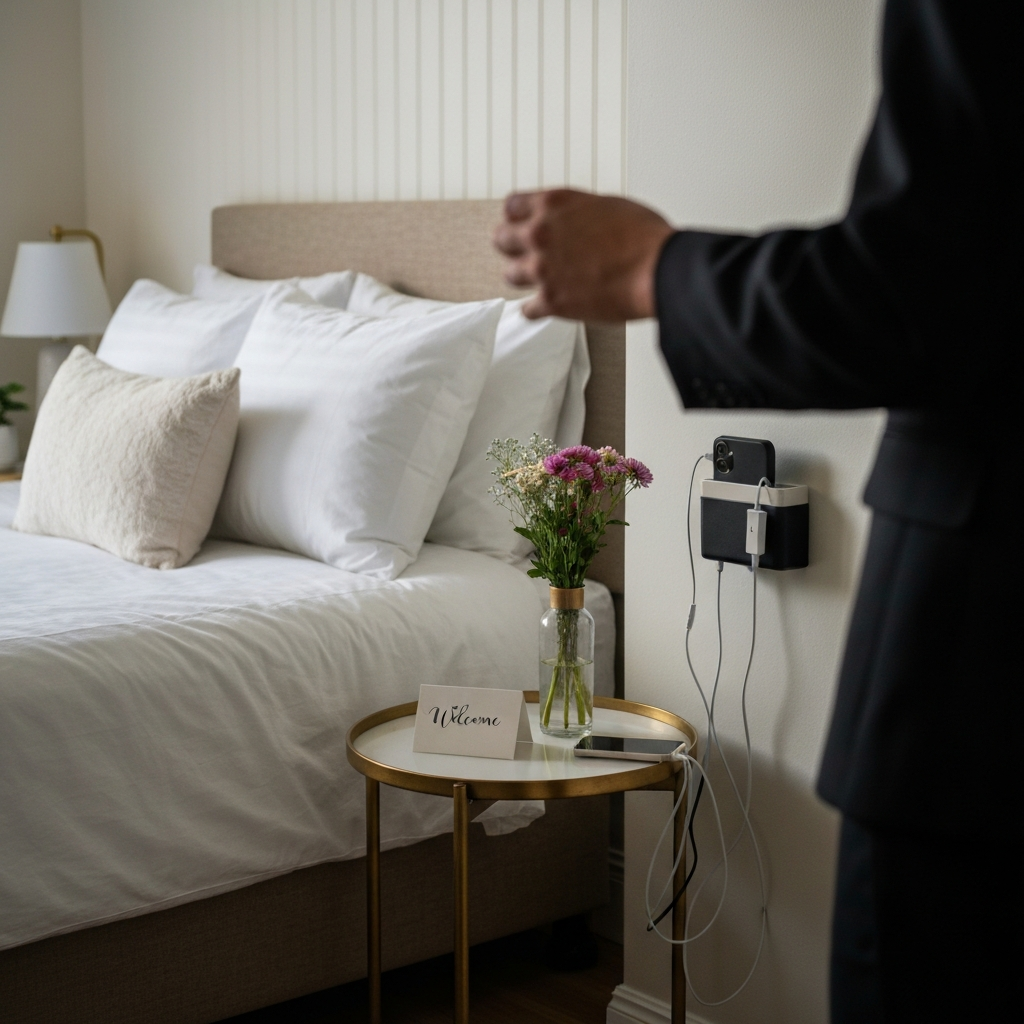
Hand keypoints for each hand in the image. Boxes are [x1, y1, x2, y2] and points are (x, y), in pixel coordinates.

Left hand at [493, 189, 674, 320]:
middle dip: (513, 246)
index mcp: (554, 204)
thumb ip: (578, 213)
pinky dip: (536, 309)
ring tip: (538, 280)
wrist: (657, 270)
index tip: (519, 224)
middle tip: (521, 253)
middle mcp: (541, 234)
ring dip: (524, 278)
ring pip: (510, 275)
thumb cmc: (644, 238)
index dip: (517, 217)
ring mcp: (542, 269)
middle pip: (502, 239)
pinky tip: (544, 307)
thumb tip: (575, 222)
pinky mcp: (551, 301)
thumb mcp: (607, 205)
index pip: (512, 206)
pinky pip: (527, 310)